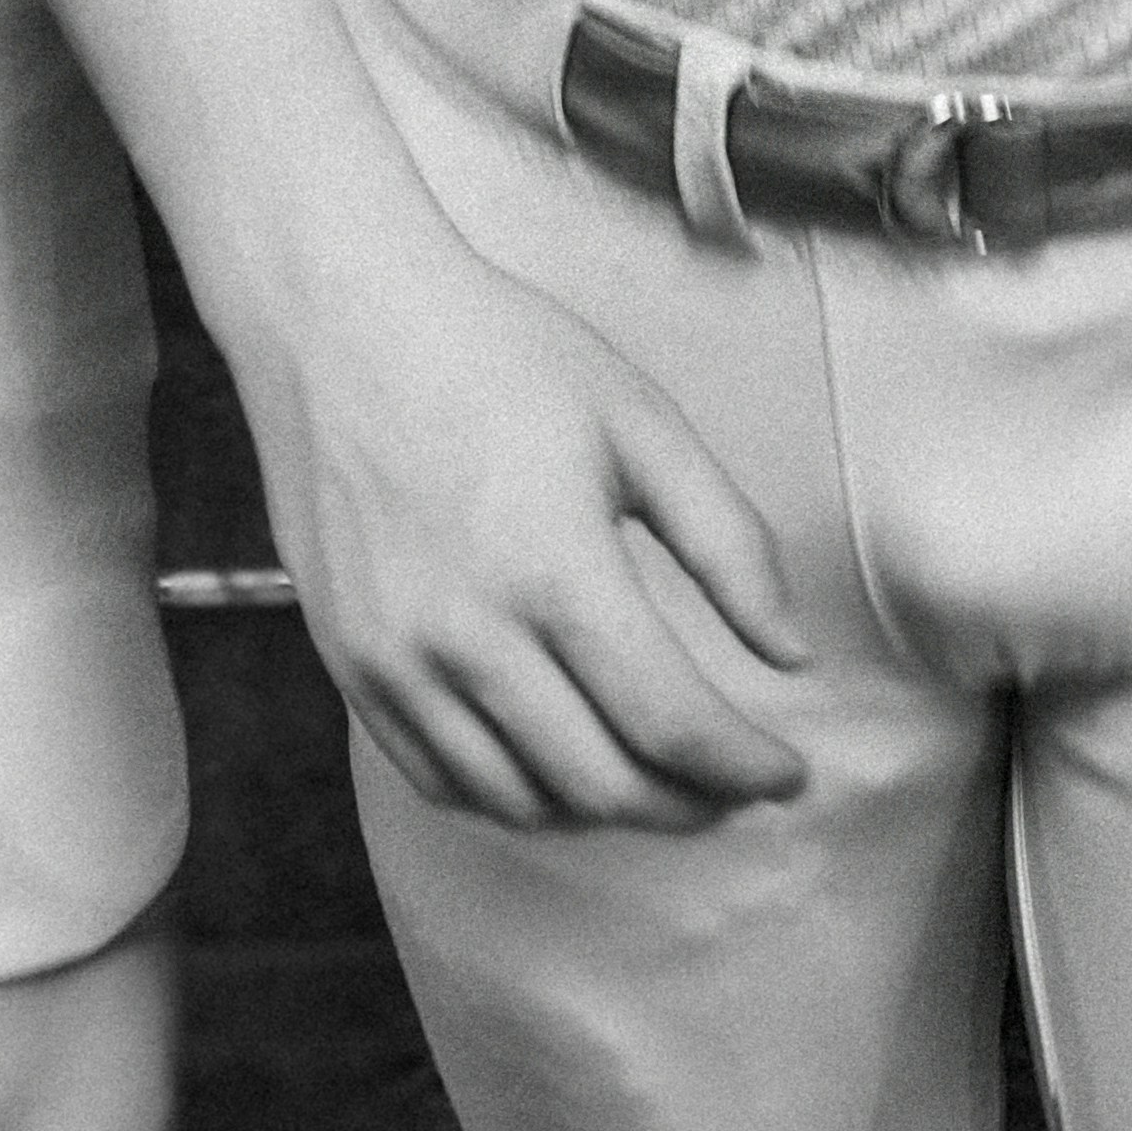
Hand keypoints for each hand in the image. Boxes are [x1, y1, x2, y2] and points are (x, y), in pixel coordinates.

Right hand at [247, 230, 810, 831]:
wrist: (341, 320)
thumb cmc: (498, 355)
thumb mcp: (641, 424)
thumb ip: (730, 545)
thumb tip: (791, 657)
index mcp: (555, 569)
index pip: (672, 724)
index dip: (746, 768)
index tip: (786, 772)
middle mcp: (470, 635)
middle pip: (604, 783)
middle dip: (690, 804)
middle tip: (733, 786)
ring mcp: (399, 659)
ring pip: (523, 801)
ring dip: (605, 810)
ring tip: (656, 778)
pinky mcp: (351, 664)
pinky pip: (442, 780)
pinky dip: (515, 796)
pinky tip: (559, 765)